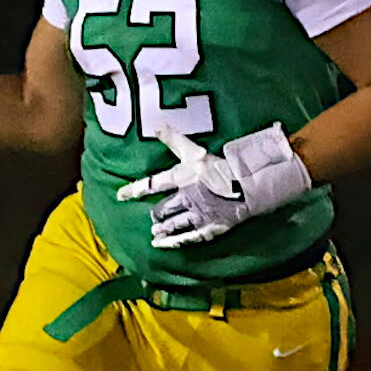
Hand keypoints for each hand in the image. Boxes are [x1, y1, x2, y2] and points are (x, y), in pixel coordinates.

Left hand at [115, 123, 311, 248]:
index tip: (120, 195)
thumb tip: (155, 126)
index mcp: (181, 179)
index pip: (152, 184)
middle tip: (153, 218)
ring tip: (154, 232)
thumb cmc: (223, 165)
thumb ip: (174, 139)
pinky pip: (186, 238)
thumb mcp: (196, 150)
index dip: (135, 190)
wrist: (250, 183)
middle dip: (156, 214)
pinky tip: (161, 245)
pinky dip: (172, 242)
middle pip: (162, 210)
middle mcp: (186, 198)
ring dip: (162, 229)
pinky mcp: (209, 228)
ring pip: (173, 225)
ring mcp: (198, 215)